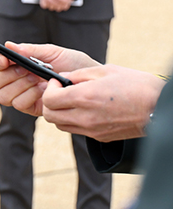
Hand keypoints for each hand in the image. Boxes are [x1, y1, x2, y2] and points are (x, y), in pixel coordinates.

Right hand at [0, 42, 98, 116]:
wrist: (93, 83)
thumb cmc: (74, 65)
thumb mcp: (54, 53)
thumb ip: (31, 50)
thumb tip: (9, 45)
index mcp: (20, 64)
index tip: (6, 60)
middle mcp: (18, 80)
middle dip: (7, 76)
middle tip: (26, 70)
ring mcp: (24, 95)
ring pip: (3, 97)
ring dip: (19, 87)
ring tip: (37, 80)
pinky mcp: (34, 108)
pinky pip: (19, 105)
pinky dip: (28, 96)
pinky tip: (43, 90)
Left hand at [42, 65, 165, 141]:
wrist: (160, 108)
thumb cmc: (136, 86)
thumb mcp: (104, 71)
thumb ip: (78, 74)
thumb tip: (62, 77)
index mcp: (84, 98)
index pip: (48, 100)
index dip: (49, 88)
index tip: (57, 82)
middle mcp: (85, 117)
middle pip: (50, 116)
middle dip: (50, 102)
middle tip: (60, 91)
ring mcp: (93, 130)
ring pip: (61, 126)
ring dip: (60, 113)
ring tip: (72, 100)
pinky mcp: (101, 137)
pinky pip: (76, 131)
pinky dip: (73, 121)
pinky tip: (85, 109)